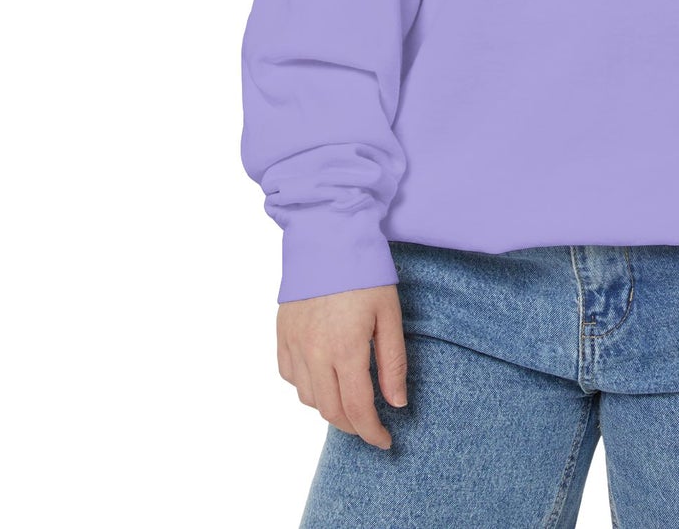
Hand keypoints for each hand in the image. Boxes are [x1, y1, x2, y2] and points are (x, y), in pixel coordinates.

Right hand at [276, 285, 407, 448]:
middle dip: (352, 426)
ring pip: (308, 398)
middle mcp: (314, 353)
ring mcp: (294, 344)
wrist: (326, 237)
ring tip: (350, 401)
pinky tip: (323, 378)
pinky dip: (307, 387)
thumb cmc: (364, 272)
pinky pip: (289, 376)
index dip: (371, 432)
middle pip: (330, 411)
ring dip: (330, 408)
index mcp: (345, 349)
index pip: (357, 409)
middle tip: (370, 427)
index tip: (385, 441)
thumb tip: (397, 403)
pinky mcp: (282, 334)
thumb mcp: (389, 314)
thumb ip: (393, 362)